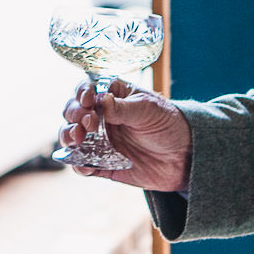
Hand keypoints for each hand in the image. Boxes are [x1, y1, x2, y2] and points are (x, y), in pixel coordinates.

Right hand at [58, 79, 193, 191]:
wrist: (185, 157)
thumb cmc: (169, 124)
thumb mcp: (148, 110)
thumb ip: (122, 107)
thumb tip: (100, 100)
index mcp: (112, 96)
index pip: (86, 89)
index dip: (81, 93)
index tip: (88, 101)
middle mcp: (101, 117)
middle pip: (73, 111)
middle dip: (73, 115)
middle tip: (86, 123)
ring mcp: (100, 140)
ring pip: (71, 136)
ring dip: (67, 136)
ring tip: (77, 139)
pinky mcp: (102, 163)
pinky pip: (81, 163)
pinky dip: (76, 163)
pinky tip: (82, 163)